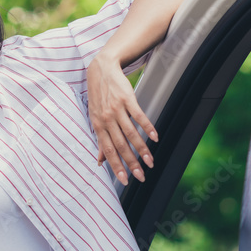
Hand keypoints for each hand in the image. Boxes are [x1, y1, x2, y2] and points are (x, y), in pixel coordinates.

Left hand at [86, 50, 157, 184]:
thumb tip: (99, 161)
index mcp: (98, 126)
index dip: (116, 166)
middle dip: (131, 163)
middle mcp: (106, 119)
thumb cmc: (98, 96)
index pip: (108, 151)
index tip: (125, 180)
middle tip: (141, 176)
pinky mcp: (127, 99)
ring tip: (150, 161)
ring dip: (142, 149)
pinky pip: (138, 116)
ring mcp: (117, 109)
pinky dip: (147, 127)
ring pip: (131, 134)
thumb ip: (100, 140)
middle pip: (121, 146)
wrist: (101, 69)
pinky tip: (155, 138)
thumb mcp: (95, 118)